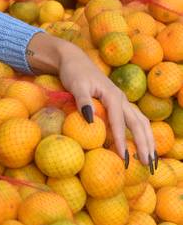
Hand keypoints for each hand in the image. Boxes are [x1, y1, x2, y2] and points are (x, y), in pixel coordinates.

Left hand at [27, 32, 155, 169]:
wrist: (75, 60)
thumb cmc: (74, 73)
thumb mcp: (76, 85)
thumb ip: (83, 102)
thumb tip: (90, 120)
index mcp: (112, 96)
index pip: (119, 123)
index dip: (122, 141)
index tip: (124, 158)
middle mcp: (121, 99)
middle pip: (138, 124)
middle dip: (144, 144)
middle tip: (148, 165)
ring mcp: (122, 101)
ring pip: (141, 122)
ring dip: (148, 140)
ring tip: (151, 160)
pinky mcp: (119, 104)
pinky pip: (135, 120)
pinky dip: (141, 133)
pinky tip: (142, 146)